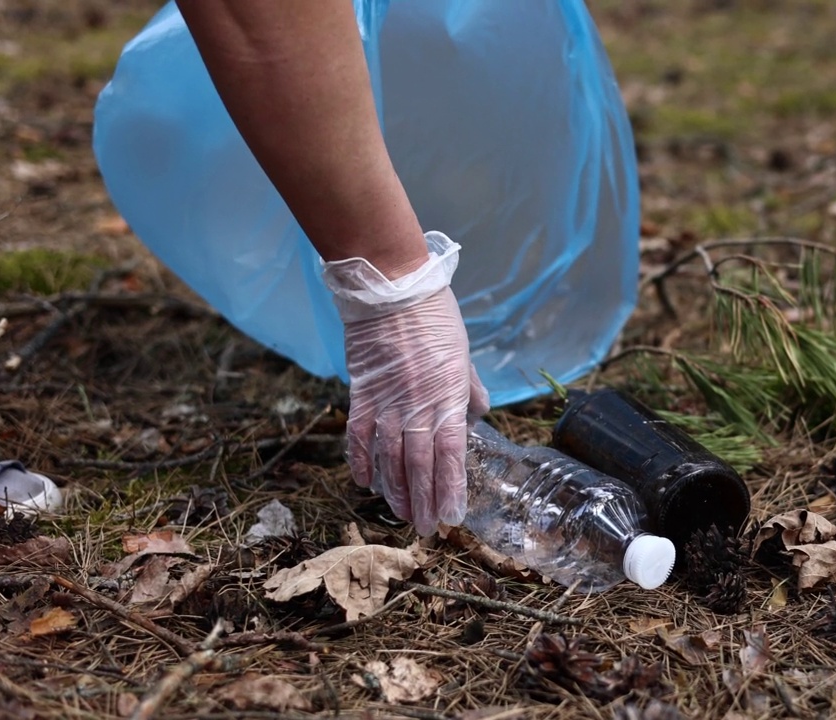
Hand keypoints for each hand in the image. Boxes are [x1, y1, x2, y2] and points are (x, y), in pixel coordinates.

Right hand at [324, 232, 490, 535]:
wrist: (393, 288)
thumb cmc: (435, 317)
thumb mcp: (464, 354)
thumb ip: (470, 390)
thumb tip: (475, 417)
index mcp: (449, 394)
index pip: (450, 453)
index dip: (450, 487)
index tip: (453, 514)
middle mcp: (418, 404)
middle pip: (419, 464)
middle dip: (425, 500)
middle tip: (427, 529)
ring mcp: (387, 400)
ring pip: (389, 457)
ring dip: (395, 490)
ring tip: (402, 515)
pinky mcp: (361, 392)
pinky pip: (359, 435)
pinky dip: (361, 461)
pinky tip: (365, 482)